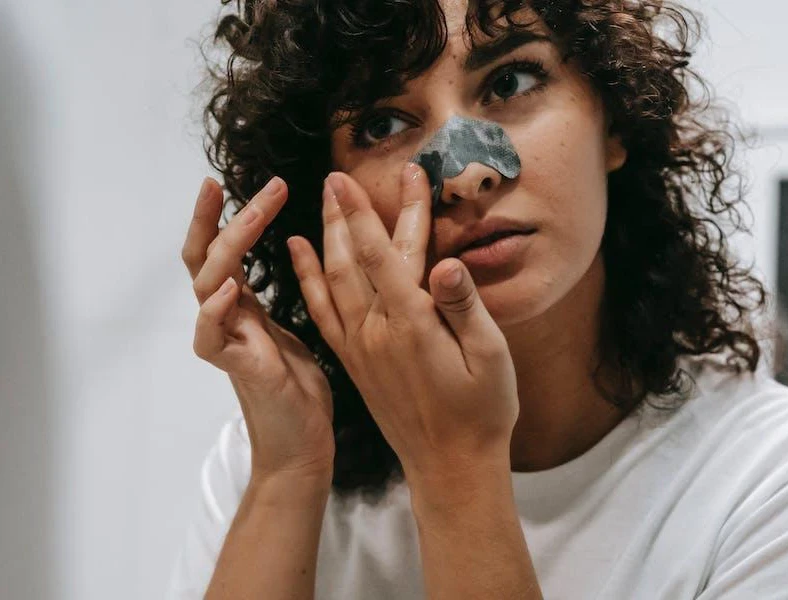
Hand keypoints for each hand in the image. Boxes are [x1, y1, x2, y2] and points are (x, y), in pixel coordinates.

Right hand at [182, 176, 333, 482]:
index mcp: (243, 306)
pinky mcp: (239, 369)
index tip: (235, 181)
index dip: (223, 216)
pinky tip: (228, 291)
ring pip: (206, 285)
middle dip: (214, 218)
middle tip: (226, 183)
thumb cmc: (300, 388)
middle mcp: (228, 317)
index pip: (222, 250)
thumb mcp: (298, 326)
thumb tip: (304, 249)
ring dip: (227, 247)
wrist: (302, 445)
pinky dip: (214, 312)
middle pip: (204, 257)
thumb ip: (290, 291)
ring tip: (250, 217)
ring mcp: (228, 341)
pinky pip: (210, 338)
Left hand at [285, 163, 518, 478]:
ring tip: (321, 199)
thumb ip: (466, 308)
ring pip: (333, 279)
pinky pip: (321, 310)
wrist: (448, 464)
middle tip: (339, 174)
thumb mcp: (490, 359)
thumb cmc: (480, 411)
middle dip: (350, 212)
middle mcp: (377, 331)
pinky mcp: (351, 360)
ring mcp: (359, 346)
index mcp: (413, 325)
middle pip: (359, 258)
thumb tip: (448, 262)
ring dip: (326, 236)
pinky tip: (298, 252)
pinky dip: (307, 277)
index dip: (377, 211)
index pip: (389, 254)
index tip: (372, 175)